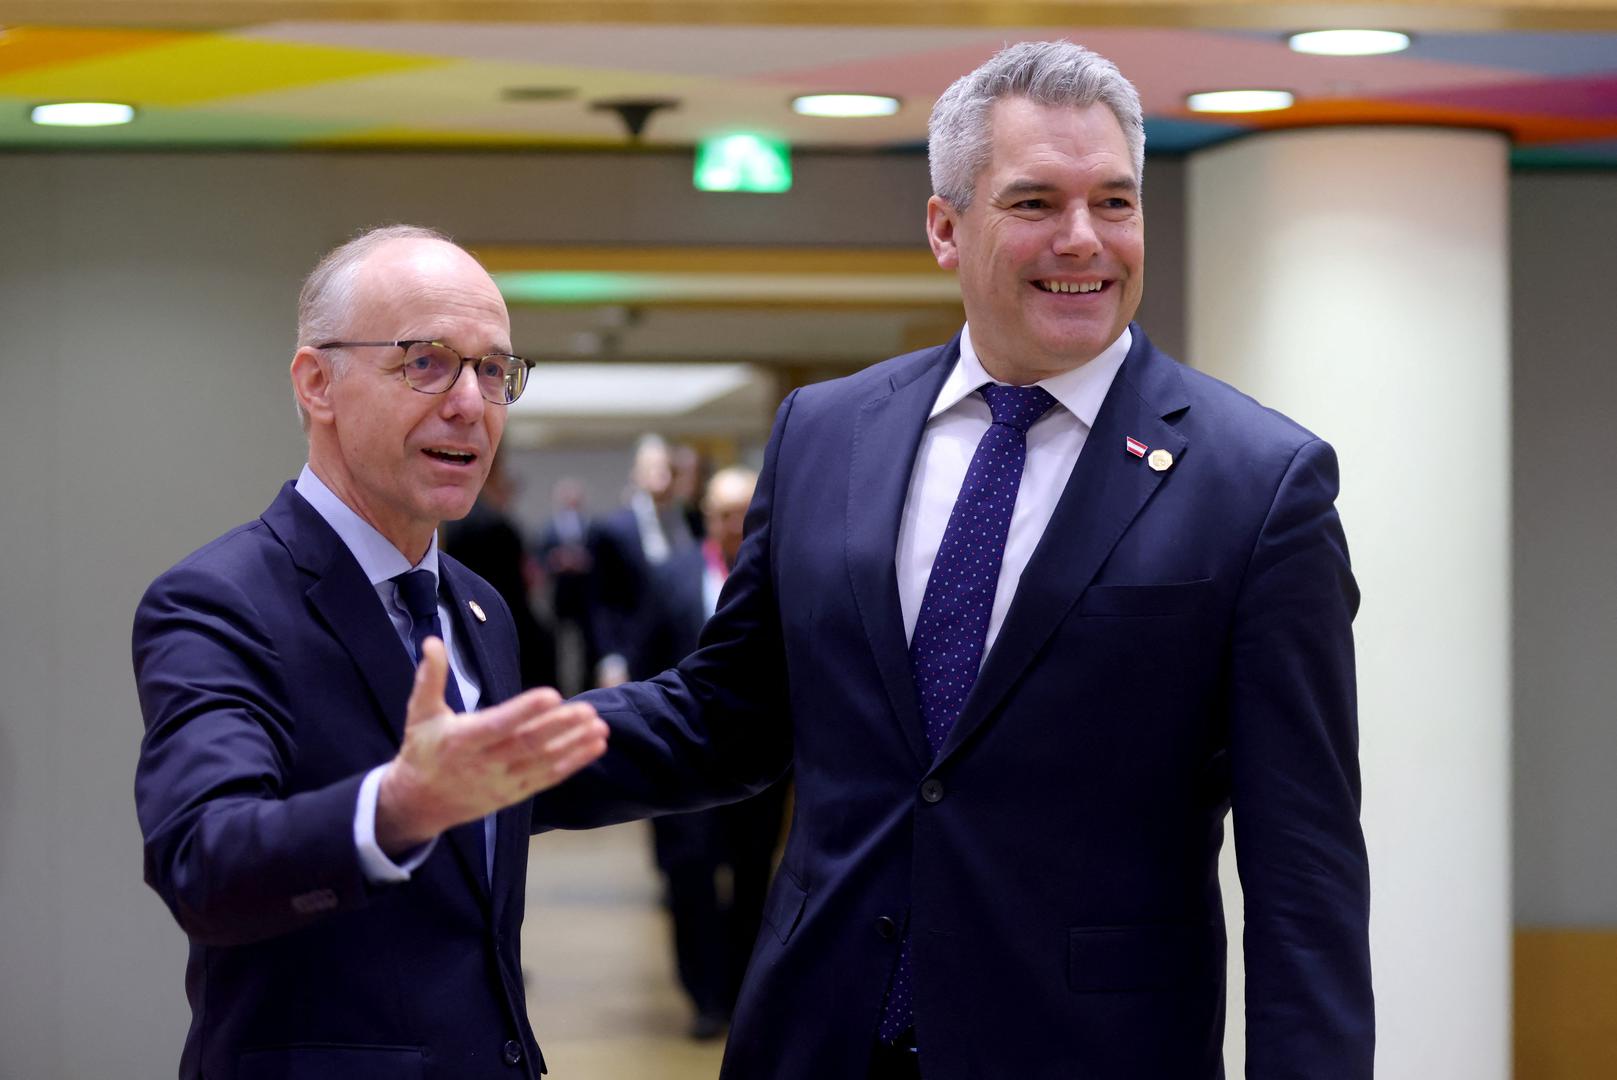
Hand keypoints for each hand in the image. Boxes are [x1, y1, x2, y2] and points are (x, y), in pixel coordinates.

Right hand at [375, 637, 608, 852]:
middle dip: (560, 727)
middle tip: (588, 710)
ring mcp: (502, 782)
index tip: (551, 695)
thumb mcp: (420, 713)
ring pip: (543, 763)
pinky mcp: (515, 793)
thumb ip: (430, 678)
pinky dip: (574, 763)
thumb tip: (433, 641)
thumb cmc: (423, 751)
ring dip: (574, 745)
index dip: (524, 711)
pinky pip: (548, 778)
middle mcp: (484, 764)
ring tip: (599, 727)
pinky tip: (595, 746)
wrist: (419, 803)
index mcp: (461, 741)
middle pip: (527, 744)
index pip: (497, 725)